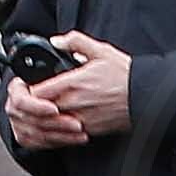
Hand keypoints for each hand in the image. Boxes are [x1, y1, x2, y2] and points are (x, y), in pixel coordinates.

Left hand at [3, 33, 130, 147]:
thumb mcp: (101, 51)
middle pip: (40, 111)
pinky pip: (67, 134)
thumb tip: (57, 41)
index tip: (29, 87)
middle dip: (35, 106)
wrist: (146, 96)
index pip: (37, 92)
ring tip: (47, 112)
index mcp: (73, 83)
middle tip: (35, 101)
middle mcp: (74, 103)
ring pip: (51, 125)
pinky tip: (63, 121)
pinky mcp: (90, 131)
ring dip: (47, 119)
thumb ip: (76, 42)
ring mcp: (81, 120)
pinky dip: (62, 130)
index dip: (29, 91)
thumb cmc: (126, 75)